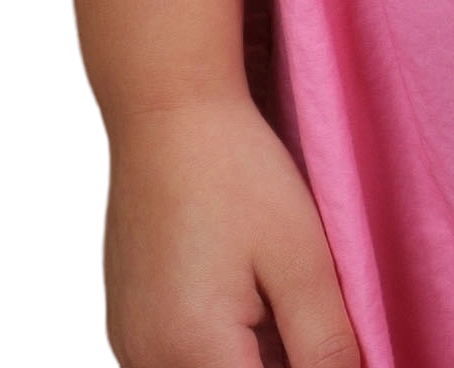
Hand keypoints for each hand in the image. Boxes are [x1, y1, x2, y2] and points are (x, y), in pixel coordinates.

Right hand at [96, 95, 363, 367]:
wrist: (163, 110)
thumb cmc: (234, 170)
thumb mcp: (301, 257)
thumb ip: (327, 345)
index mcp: (194, 354)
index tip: (325, 338)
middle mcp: (148, 363)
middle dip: (279, 361)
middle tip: (302, 311)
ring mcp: (129, 347)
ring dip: (249, 360)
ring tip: (276, 304)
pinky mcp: (126, 329)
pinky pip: (179, 365)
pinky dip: (219, 354)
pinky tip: (248, 307)